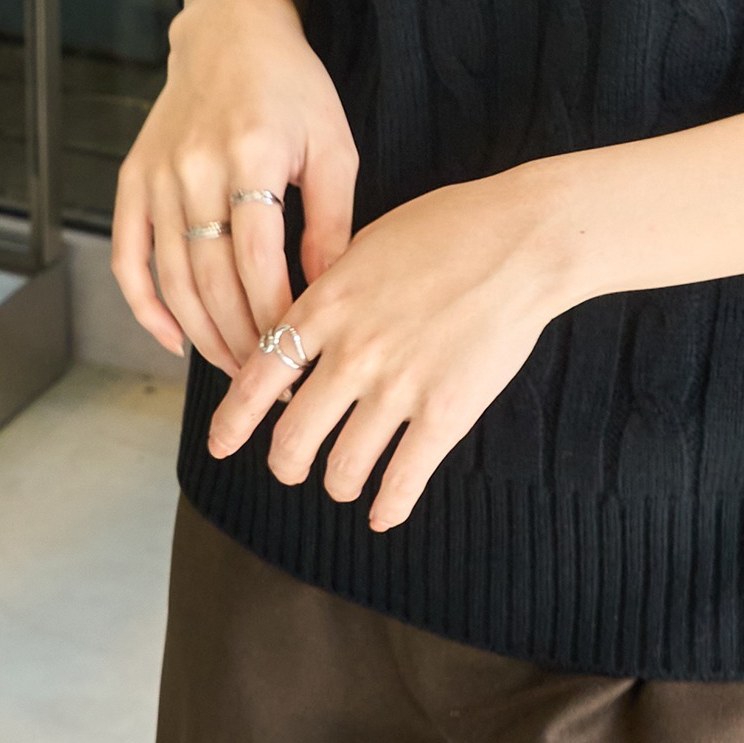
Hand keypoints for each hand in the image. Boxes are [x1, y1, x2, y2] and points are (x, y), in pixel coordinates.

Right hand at [110, 0, 359, 377]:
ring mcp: (157, 175)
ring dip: (201, 335)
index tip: (300, 360)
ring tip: (235, 370)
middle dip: (241, 342)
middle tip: (269, 382)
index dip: (276, 322)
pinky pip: (129, 256)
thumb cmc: (294, 88)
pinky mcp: (133, 178)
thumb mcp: (333, 145)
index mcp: (251, 157)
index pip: (259, 265)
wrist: (231, 32)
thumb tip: (325, 294)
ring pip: (171, 279)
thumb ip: (331, 221)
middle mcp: (194, 168)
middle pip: (211, 282)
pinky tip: (175, 340)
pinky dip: (146, 306)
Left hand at [205, 160, 572, 530]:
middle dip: (285, 464)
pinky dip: (388, 507)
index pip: (257, 379)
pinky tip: (384, 514)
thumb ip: (332, 289)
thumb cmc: (452, 227)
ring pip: (342, 469)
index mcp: (326, 305)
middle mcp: (352, 352)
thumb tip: (305, 325)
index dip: (232, 422)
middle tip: (292, 467)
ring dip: (338, 484)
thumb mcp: (368, 243)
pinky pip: (402, 480)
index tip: (221, 444)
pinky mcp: (445, 413)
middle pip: (291, 438)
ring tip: (344, 482)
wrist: (522, 240)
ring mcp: (398, 386)